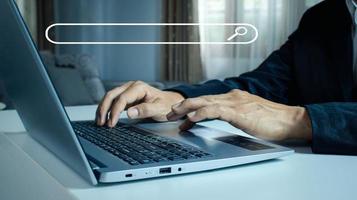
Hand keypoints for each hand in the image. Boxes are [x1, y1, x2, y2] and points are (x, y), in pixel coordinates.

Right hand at [96, 81, 183, 126]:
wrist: (171, 103)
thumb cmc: (167, 105)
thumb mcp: (159, 109)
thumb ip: (145, 110)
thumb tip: (129, 113)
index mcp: (139, 87)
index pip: (122, 98)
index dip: (115, 111)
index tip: (112, 123)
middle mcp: (132, 87)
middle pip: (111, 95)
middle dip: (103, 109)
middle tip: (101, 123)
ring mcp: (128, 91)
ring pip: (110, 97)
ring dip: (103, 109)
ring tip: (100, 122)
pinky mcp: (127, 97)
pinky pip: (113, 101)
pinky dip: (107, 109)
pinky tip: (104, 118)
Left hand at [167, 89, 311, 140]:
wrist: (289, 120)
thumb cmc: (271, 119)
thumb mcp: (248, 114)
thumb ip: (233, 113)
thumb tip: (220, 117)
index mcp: (233, 97)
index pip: (207, 100)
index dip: (191, 106)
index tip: (179, 114)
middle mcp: (232, 97)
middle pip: (202, 99)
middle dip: (183, 105)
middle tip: (170, 112)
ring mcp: (235, 103)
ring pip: (205, 103)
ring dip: (187, 109)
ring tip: (174, 115)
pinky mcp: (239, 112)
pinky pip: (216, 111)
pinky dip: (201, 113)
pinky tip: (192, 118)